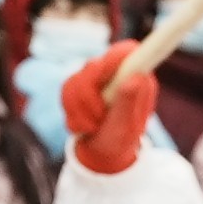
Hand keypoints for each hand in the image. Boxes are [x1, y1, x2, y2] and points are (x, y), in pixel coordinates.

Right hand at [60, 33, 164, 175]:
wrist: (104, 152)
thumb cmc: (121, 139)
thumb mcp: (127, 126)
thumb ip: (130, 101)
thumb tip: (136, 77)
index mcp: (135, 78)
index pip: (126, 51)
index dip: (113, 59)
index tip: (104, 78)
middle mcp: (115, 73)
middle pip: (93, 66)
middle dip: (89, 98)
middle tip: (99, 118)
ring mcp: (95, 77)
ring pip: (74, 82)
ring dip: (81, 112)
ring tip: (94, 127)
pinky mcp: (77, 84)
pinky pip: (65, 93)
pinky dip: (73, 116)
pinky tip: (85, 126)